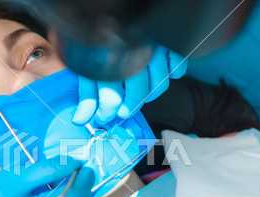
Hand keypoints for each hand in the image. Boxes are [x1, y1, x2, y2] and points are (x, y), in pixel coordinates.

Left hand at [72, 46, 186, 124]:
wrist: (113, 12)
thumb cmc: (100, 44)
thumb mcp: (87, 65)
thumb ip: (87, 93)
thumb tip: (81, 120)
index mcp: (106, 56)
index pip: (111, 98)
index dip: (107, 112)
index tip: (104, 116)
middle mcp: (132, 51)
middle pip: (138, 93)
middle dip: (129, 107)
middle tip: (123, 110)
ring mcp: (153, 45)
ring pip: (160, 83)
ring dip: (150, 93)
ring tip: (140, 92)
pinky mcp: (169, 41)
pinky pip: (178, 66)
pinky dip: (172, 72)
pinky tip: (158, 71)